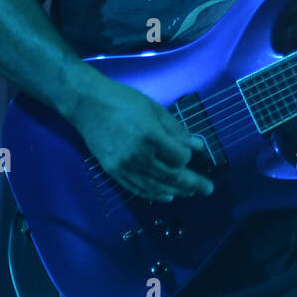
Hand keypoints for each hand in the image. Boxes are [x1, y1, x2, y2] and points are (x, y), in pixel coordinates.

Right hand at [71, 79, 214, 202]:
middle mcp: (138, 155)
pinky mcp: (113, 172)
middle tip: (208, 190)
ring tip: (190, 193)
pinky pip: (137, 189)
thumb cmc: (124, 100)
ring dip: (175, 191)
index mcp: (150, 136)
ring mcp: (124, 166)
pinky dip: (153, 194)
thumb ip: (177, 130)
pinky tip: (166, 196)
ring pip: (155, 186)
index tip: (188, 151)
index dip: (187, 157)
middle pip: (171, 176)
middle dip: (192, 184)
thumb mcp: (155, 109)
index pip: (179, 158)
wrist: (88, 105)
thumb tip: (198, 146)